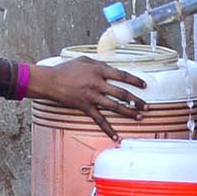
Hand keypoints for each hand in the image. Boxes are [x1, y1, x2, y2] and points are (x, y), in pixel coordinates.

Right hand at [29, 57, 146, 141]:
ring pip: (114, 107)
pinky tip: (115, 135)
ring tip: (139, 117)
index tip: (144, 85)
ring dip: (128, 113)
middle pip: (121, 93)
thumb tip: (110, 67)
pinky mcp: (85, 107)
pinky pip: (99, 119)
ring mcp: (91, 96)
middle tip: (147, 106)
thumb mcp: (83, 60)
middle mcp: (97, 83)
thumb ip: (98, 63)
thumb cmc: (65, 69)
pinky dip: (108, 129)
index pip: (122, 75)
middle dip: (136, 101)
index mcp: (98, 70)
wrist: (50, 81)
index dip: (135, 80)